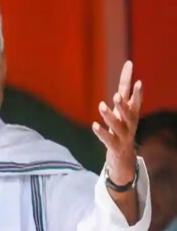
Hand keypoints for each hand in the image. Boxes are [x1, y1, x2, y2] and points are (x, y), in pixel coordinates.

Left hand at [92, 60, 142, 185]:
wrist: (124, 159)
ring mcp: (123, 136)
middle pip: (129, 113)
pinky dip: (101, 133)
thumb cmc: (121, 130)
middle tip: (117, 95)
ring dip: (110, 116)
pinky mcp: (115, 147)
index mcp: (131, 115)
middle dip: (123, 105)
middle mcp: (130, 124)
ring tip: (101, 105)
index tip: (136, 78)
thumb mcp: (123, 113)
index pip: (133, 100)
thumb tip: (126, 72)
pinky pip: (108, 139)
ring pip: (118, 126)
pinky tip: (94, 125)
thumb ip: (123, 96)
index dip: (135, 90)